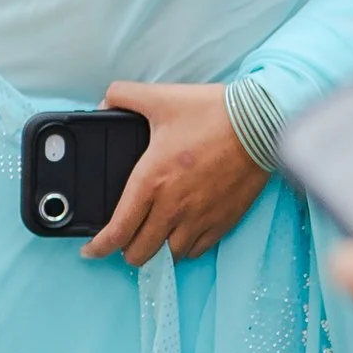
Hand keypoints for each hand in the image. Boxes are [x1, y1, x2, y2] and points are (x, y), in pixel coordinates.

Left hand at [85, 80, 267, 266]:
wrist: (262, 122)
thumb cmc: (212, 112)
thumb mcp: (161, 98)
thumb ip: (123, 96)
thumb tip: (103, 104)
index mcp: (151, 181)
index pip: (118, 230)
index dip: (99, 247)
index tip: (91, 250)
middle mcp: (173, 206)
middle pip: (140, 252)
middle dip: (124, 252)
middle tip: (121, 242)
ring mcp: (200, 217)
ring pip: (169, 256)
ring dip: (155, 252)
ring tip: (150, 240)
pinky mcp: (223, 221)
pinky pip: (197, 250)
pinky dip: (184, 249)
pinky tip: (179, 238)